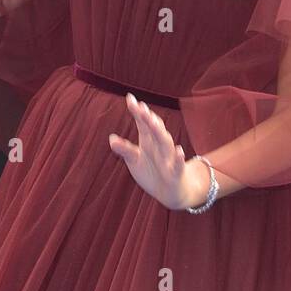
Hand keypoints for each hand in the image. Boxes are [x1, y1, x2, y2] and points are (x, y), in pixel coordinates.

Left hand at [109, 92, 210, 210]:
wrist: (172, 192)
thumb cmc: (153, 172)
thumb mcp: (135, 160)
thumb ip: (125, 149)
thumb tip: (111, 138)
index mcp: (149, 141)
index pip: (143, 123)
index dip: (137, 112)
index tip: (129, 98)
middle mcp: (160, 146)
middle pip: (154, 130)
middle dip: (148, 119)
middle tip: (140, 108)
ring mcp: (169, 158)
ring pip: (166, 143)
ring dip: (161, 133)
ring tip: (154, 122)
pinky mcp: (176, 173)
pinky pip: (178, 165)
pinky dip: (179, 158)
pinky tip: (179, 150)